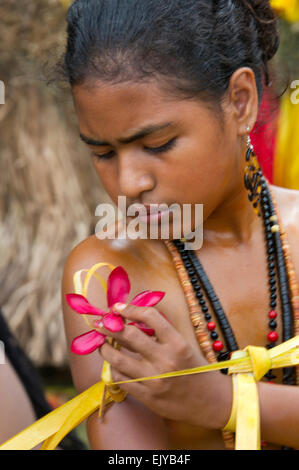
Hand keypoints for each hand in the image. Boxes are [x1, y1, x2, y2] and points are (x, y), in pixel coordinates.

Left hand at [98, 303, 231, 429]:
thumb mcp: (184, 345)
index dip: (130, 308)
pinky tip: (113, 364)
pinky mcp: (147, 396)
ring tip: (102, 343)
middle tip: (100, 322)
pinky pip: (120, 379)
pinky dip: (113, 368)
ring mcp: (154, 379)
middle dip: (110, 326)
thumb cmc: (196, 370)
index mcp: (177, 343)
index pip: (150, 316)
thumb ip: (161, 333)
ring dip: (105, 348)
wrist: (210, 402)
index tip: (118, 307)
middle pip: (129, 335)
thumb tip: (132, 320)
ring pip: (118, 358)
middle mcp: (165, 359)